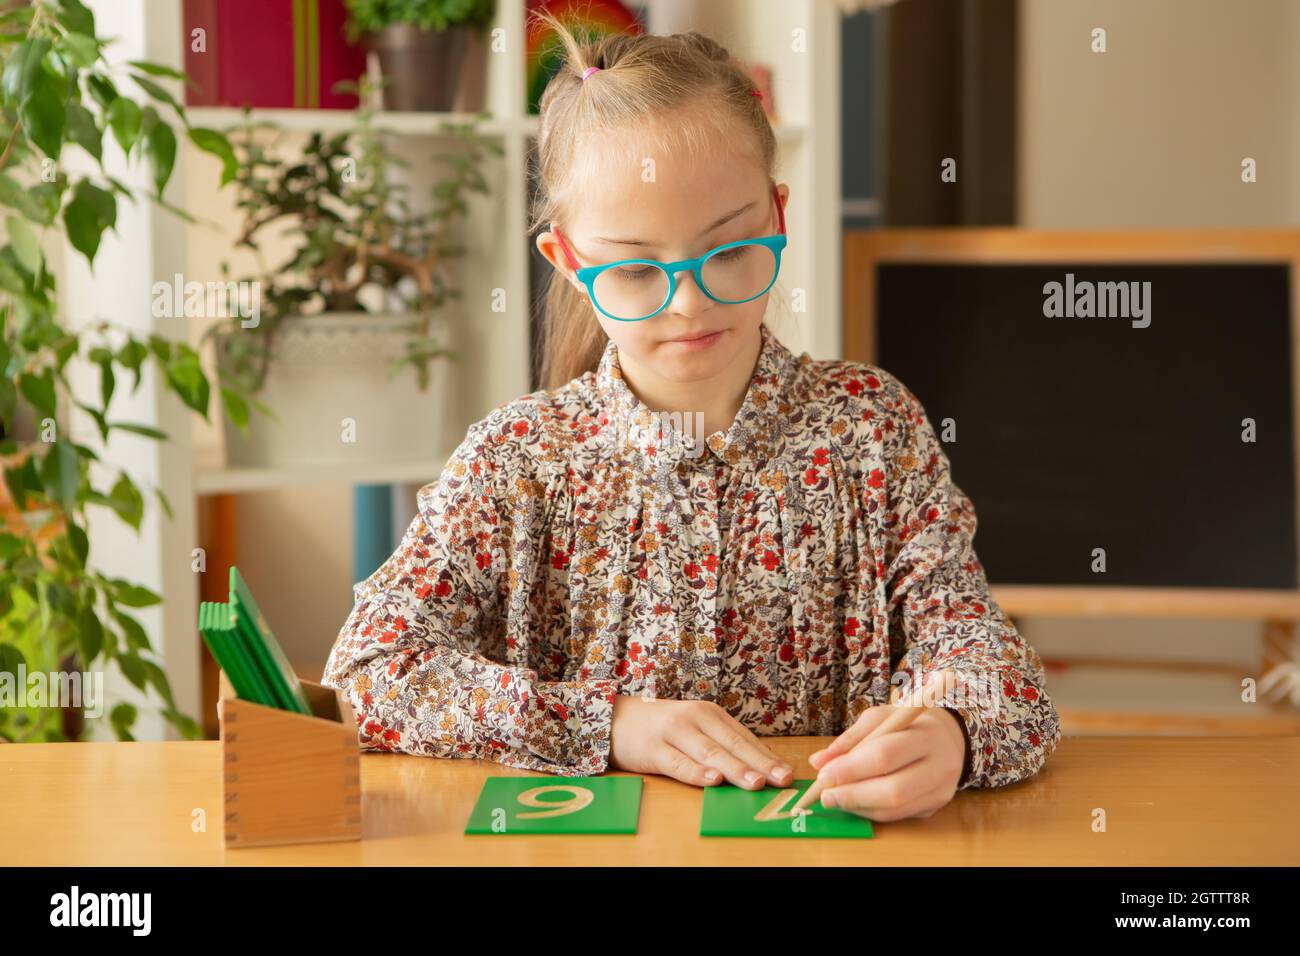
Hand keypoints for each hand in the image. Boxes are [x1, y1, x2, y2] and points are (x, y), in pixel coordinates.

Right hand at [609, 695, 793, 789]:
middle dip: (759, 764)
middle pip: (732, 744)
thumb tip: (762, 766)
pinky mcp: (653, 749)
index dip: (767, 756)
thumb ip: (723, 743)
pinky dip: (696, 772)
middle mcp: (695, 719)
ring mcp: (674, 733)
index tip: (788, 773)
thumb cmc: (662, 727)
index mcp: (710, 714)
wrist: (615, 718)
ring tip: (755, 782)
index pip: (744, 737)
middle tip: (781, 779)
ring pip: (709, 753)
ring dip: (734, 768)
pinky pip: (678, 763)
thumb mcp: (695, 728)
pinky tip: (712, 780)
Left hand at [805, 704, 966, 820]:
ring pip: (895, 808)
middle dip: (853, 795)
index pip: (885, 755)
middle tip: (825, 796)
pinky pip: (899, 815)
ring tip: (835, 800)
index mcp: (925, 734)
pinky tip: (855, 803)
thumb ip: (851, 739)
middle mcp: (940, 765)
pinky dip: (872, 812)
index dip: (851, 768)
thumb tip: (818, 762)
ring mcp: (941, 790)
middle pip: (893, 789)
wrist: (950, 737)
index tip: (824, 775)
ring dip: (859, 807)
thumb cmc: (909, 724)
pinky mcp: (936, 806)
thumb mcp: (881, 717)